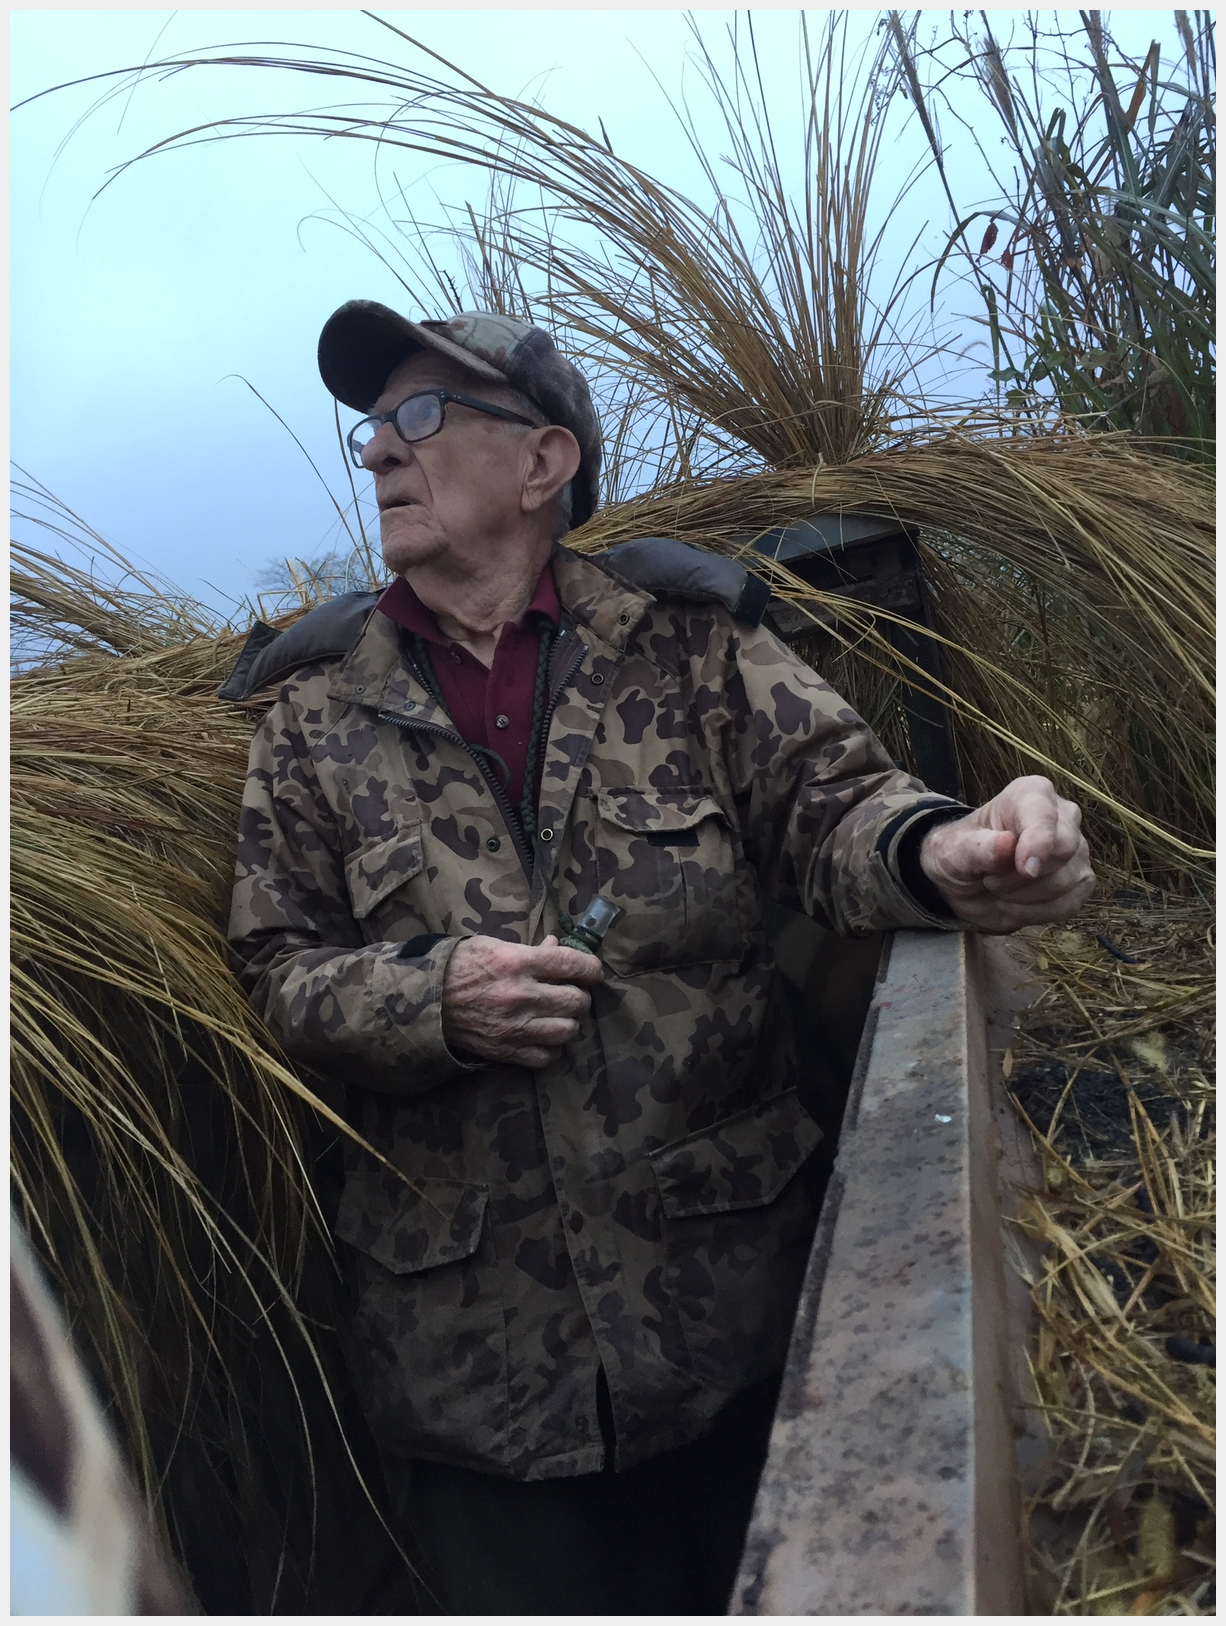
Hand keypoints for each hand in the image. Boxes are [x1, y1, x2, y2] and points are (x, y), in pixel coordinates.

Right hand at [441, 934, 603, 1068]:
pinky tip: (543, 1035)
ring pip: (567, 1030)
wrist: (425, 1000)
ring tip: (559, 1015)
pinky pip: (546, 1056)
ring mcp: (514, 1027)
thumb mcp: (494, 946)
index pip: (572, 964)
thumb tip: (557, 946)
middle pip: (575, 1001)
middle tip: (572, 992)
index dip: (592, 968)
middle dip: (580, 996)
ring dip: (569, 1022)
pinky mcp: (506, 1051)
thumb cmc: (460, 966)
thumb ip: (530, 949)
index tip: (593, 971)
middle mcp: (520, 996)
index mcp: (517, 963)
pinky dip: (551, 1047)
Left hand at [919, 775, 1094, 932]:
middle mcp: (1063, 816)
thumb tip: (1007, 844)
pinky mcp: (1081, 881)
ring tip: (1000, 888)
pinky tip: (1017, 903)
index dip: (1038, 843)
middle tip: (990, 880)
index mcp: (1031, 794)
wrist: (967, 882)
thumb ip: (978, 848)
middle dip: (1022, 876)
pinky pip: (1069, 904)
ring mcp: (1077, 850)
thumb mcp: (954, 851)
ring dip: (1025, 897)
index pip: (1045, 815)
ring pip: (1067, 880)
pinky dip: (1038, 912)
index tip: (1025, 869)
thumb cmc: (961, 854)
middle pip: (1064, 849)